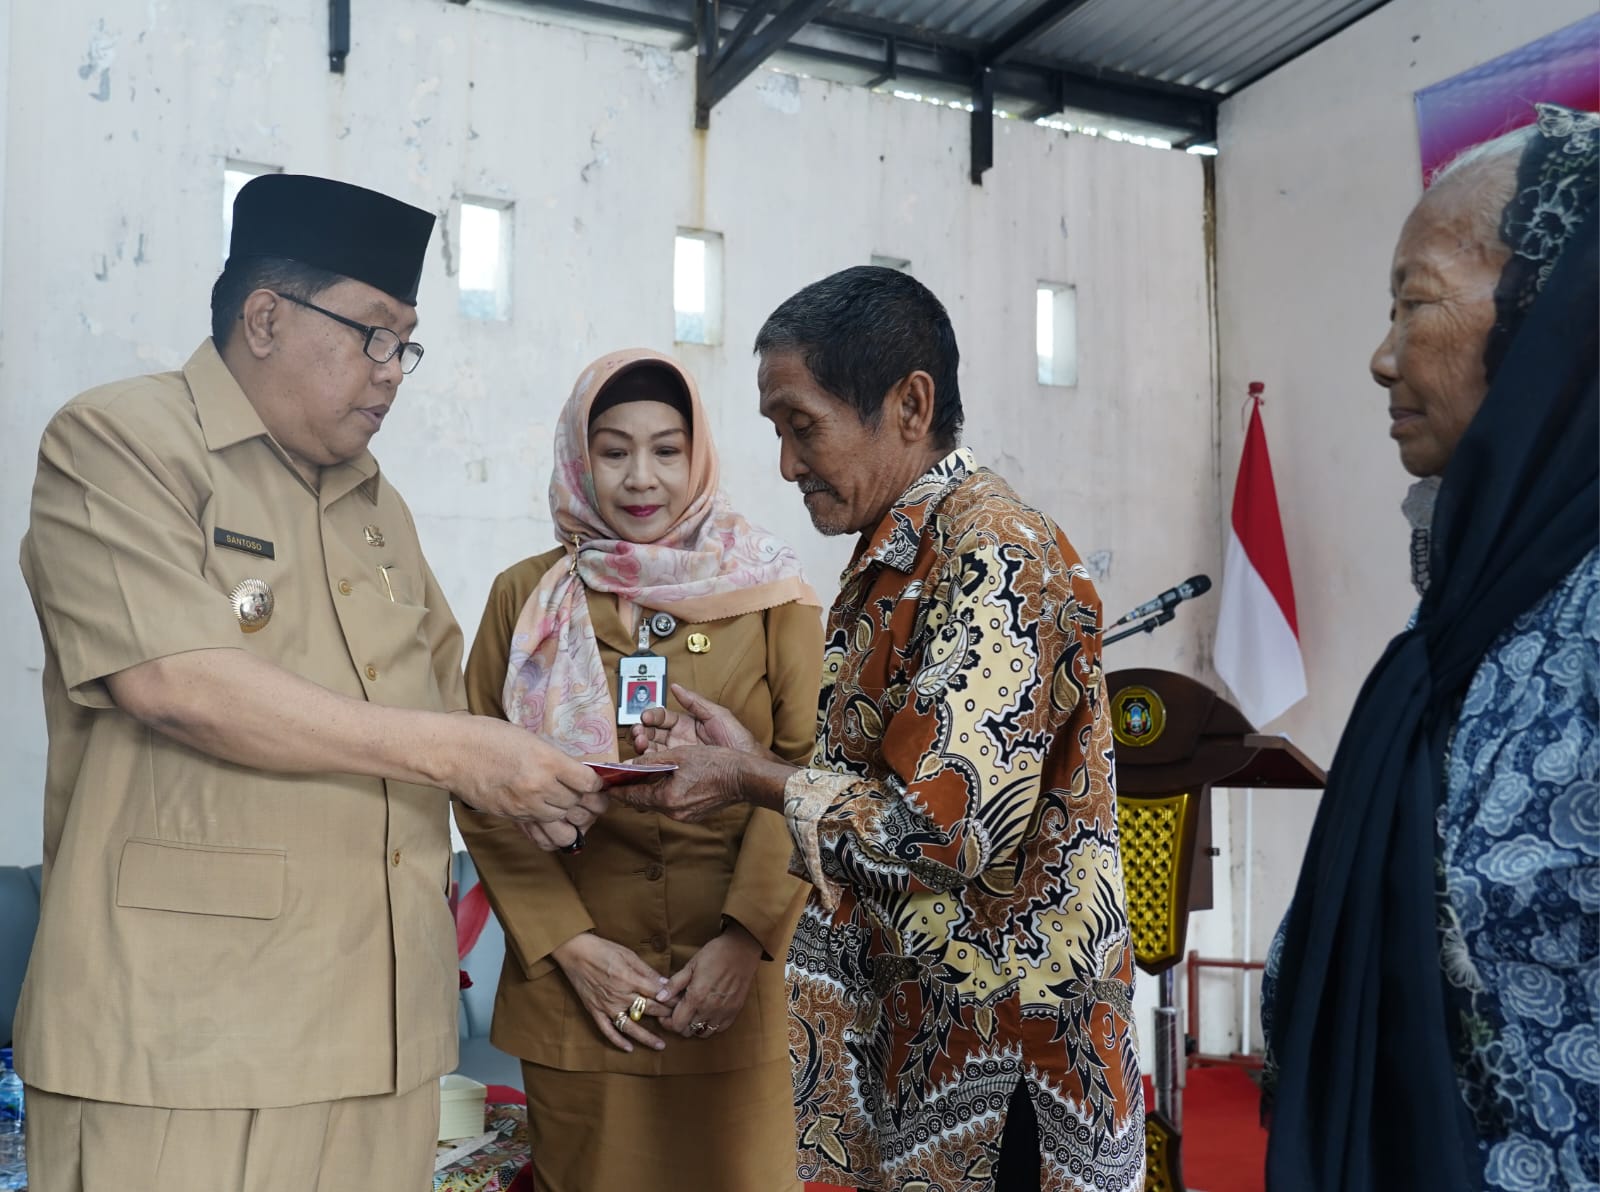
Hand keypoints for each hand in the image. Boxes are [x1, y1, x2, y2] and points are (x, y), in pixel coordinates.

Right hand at [448, 718, 607, 848]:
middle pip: (579, 805)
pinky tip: (557, 827)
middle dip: (588, 803)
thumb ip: (553, 758)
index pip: (588, 783)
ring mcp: (525, 806)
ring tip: (573, 811)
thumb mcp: (530, 739)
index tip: (595, 782)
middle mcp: (540, 787)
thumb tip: (574, 773)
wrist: (453, 753)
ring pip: (564, 823)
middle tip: (590, 799)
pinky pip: (542, 836)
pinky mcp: (512, 818)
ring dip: (571, 818)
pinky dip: (554, 836)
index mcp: (548, 761)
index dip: (596, 784)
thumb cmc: (488, 737)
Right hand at [551, 932, 675, 1052]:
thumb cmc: (603, 949)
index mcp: (629, 979)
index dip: (671, 999)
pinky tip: (629, 1048)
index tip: (682, 1004)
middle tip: (678, 1021)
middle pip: (648, 1009)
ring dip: (646, 1037)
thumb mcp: (628, 955)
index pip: (656, 993)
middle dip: (665, 1015)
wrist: (575, 952)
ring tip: (660, 1045)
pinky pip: (607, 1030)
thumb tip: (665, 982)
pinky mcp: (595, 1011)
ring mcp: (606, 1006)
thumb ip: (647, 971)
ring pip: (630, 1026)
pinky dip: (617, 1041)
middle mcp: (619, 995)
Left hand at [611, 745, 741, 821]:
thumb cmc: (715, 763)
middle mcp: (673, 812)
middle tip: (619, 779)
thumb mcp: (679, 755)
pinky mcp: (693, 814)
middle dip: (631, 789)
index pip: (632, 796)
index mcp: (666, 798)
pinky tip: (663, 782)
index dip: (617, 789)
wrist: (743, 778)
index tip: (606, 785)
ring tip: (639, 777)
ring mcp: (684, 816)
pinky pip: (670, 804)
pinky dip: (662, 793)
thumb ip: (651, 761)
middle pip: (643, 801)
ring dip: (647, 790)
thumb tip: (628, 765)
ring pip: (656, 803)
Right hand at [633, 684, 759, 755]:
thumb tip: (676, 687)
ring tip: (640, 745)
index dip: (651, 716)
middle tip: (638, 733)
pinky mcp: (679, 769)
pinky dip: (649, 763)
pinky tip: (644, 761)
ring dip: (642, 746)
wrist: (748, 765)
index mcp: (686, 723)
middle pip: (652, 733)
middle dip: (641, 732)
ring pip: (652, 749)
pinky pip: (660, 766)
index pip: (661, 717)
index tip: (646, 717)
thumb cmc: (738, 739)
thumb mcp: (717, 715)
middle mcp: (678, 739)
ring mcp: (678, 755)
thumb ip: (695, 701)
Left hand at [664, 921, 761, 1038]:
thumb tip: (659, 998)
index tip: (665, 1014)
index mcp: (696, 997)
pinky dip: (711, 1025)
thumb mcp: (690, 965)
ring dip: (695, 1027)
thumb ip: (674, 984)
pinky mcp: (735, 1011)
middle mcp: (710, 1009)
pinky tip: (707, 1013)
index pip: (677, 1024)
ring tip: (693, 1013)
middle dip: (680, 1024)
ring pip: (703, 1033)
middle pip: (688, 1031)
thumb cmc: (714, 954)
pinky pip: (719, 1029)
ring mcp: (724, 1012)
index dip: (667, 1022)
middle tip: (678, 1012)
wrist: (741, 950)